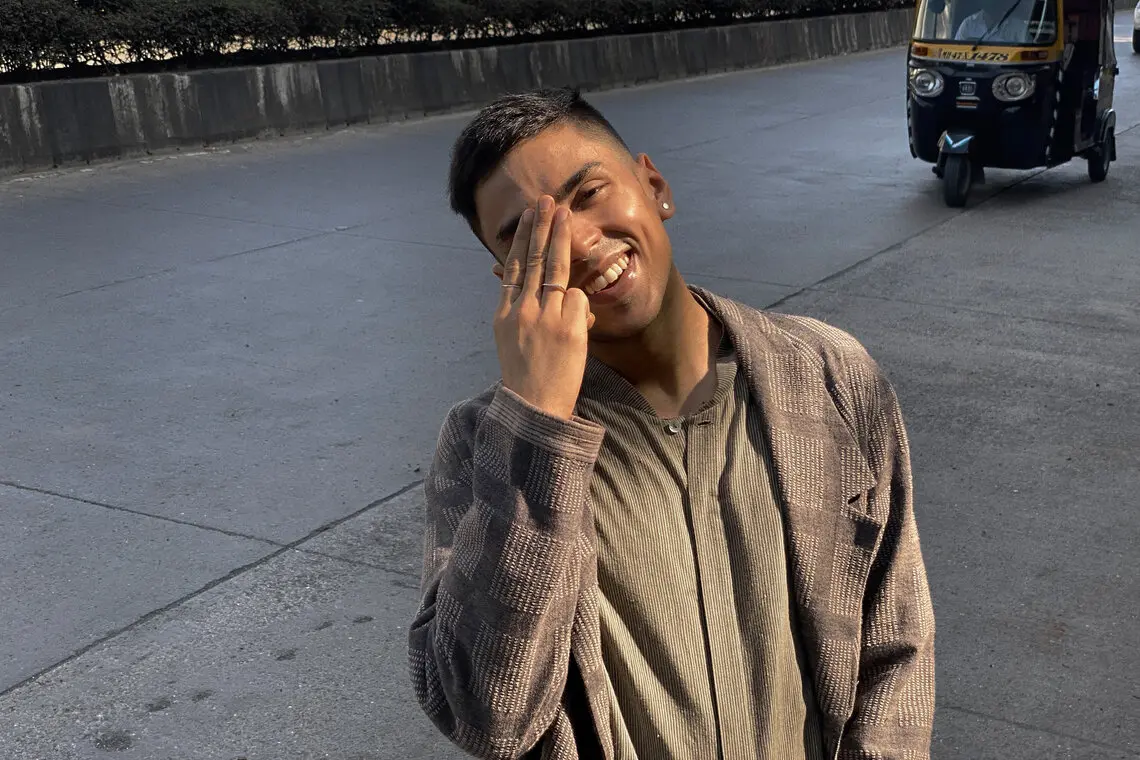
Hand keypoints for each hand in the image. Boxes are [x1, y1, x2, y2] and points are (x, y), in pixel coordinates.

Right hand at [493, 196, 591, 419]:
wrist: (534, 407)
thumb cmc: (527, 376)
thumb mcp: (511, 340)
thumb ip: (524, 312)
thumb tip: (544, 290)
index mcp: (504, 313)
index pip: (513, 266)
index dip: (521, 239)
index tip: (528, 217)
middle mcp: (522, 310)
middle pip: (533, 259)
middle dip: (541, 226)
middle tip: (547, 201)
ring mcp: (545, 318)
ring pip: (556, 269)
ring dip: (561, 238)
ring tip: (566, 215)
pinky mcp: (568, 328)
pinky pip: (579, 300)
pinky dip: (582, 304)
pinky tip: (578, 322)